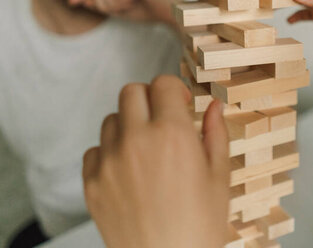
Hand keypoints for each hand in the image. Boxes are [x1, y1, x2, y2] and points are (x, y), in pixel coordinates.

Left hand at [82, 76, 228, 247]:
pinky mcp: (92, 183)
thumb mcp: (220, 177)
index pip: (163, 84)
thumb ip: (215, 134)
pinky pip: (94, 150)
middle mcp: (137, 141)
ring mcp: (110, 161)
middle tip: (161, 119)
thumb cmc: (199, 227)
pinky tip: (128, 170)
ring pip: (111, 119)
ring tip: (145, 148)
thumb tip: (213, 106)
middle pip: (131, 92)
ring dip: (128, 124)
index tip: (179, 103)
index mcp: (173, 134)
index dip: (174, 90)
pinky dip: (109, 152)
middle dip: (149, 98)